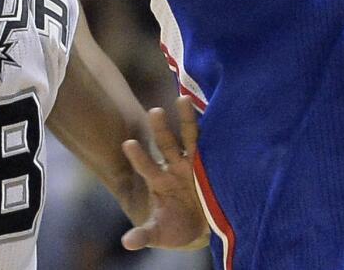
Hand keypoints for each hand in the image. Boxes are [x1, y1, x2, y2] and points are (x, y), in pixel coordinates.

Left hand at [120, 97, 210, 251]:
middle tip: (154, 111)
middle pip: (165, 144)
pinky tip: (217, 111)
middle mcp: (174, 166)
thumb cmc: (177, 228)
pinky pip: (212, 143)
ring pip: (189, 136)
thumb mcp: (160, 233)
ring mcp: (193, 163)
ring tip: (183, 99)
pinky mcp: (212, 163)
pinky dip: (214, 129)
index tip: (127, 144)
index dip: (138, 156)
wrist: (203, 229)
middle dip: (160, 128)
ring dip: (186, 119)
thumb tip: (126, 243)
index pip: (146, 166)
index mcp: (159, 181)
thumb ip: (144, 235)